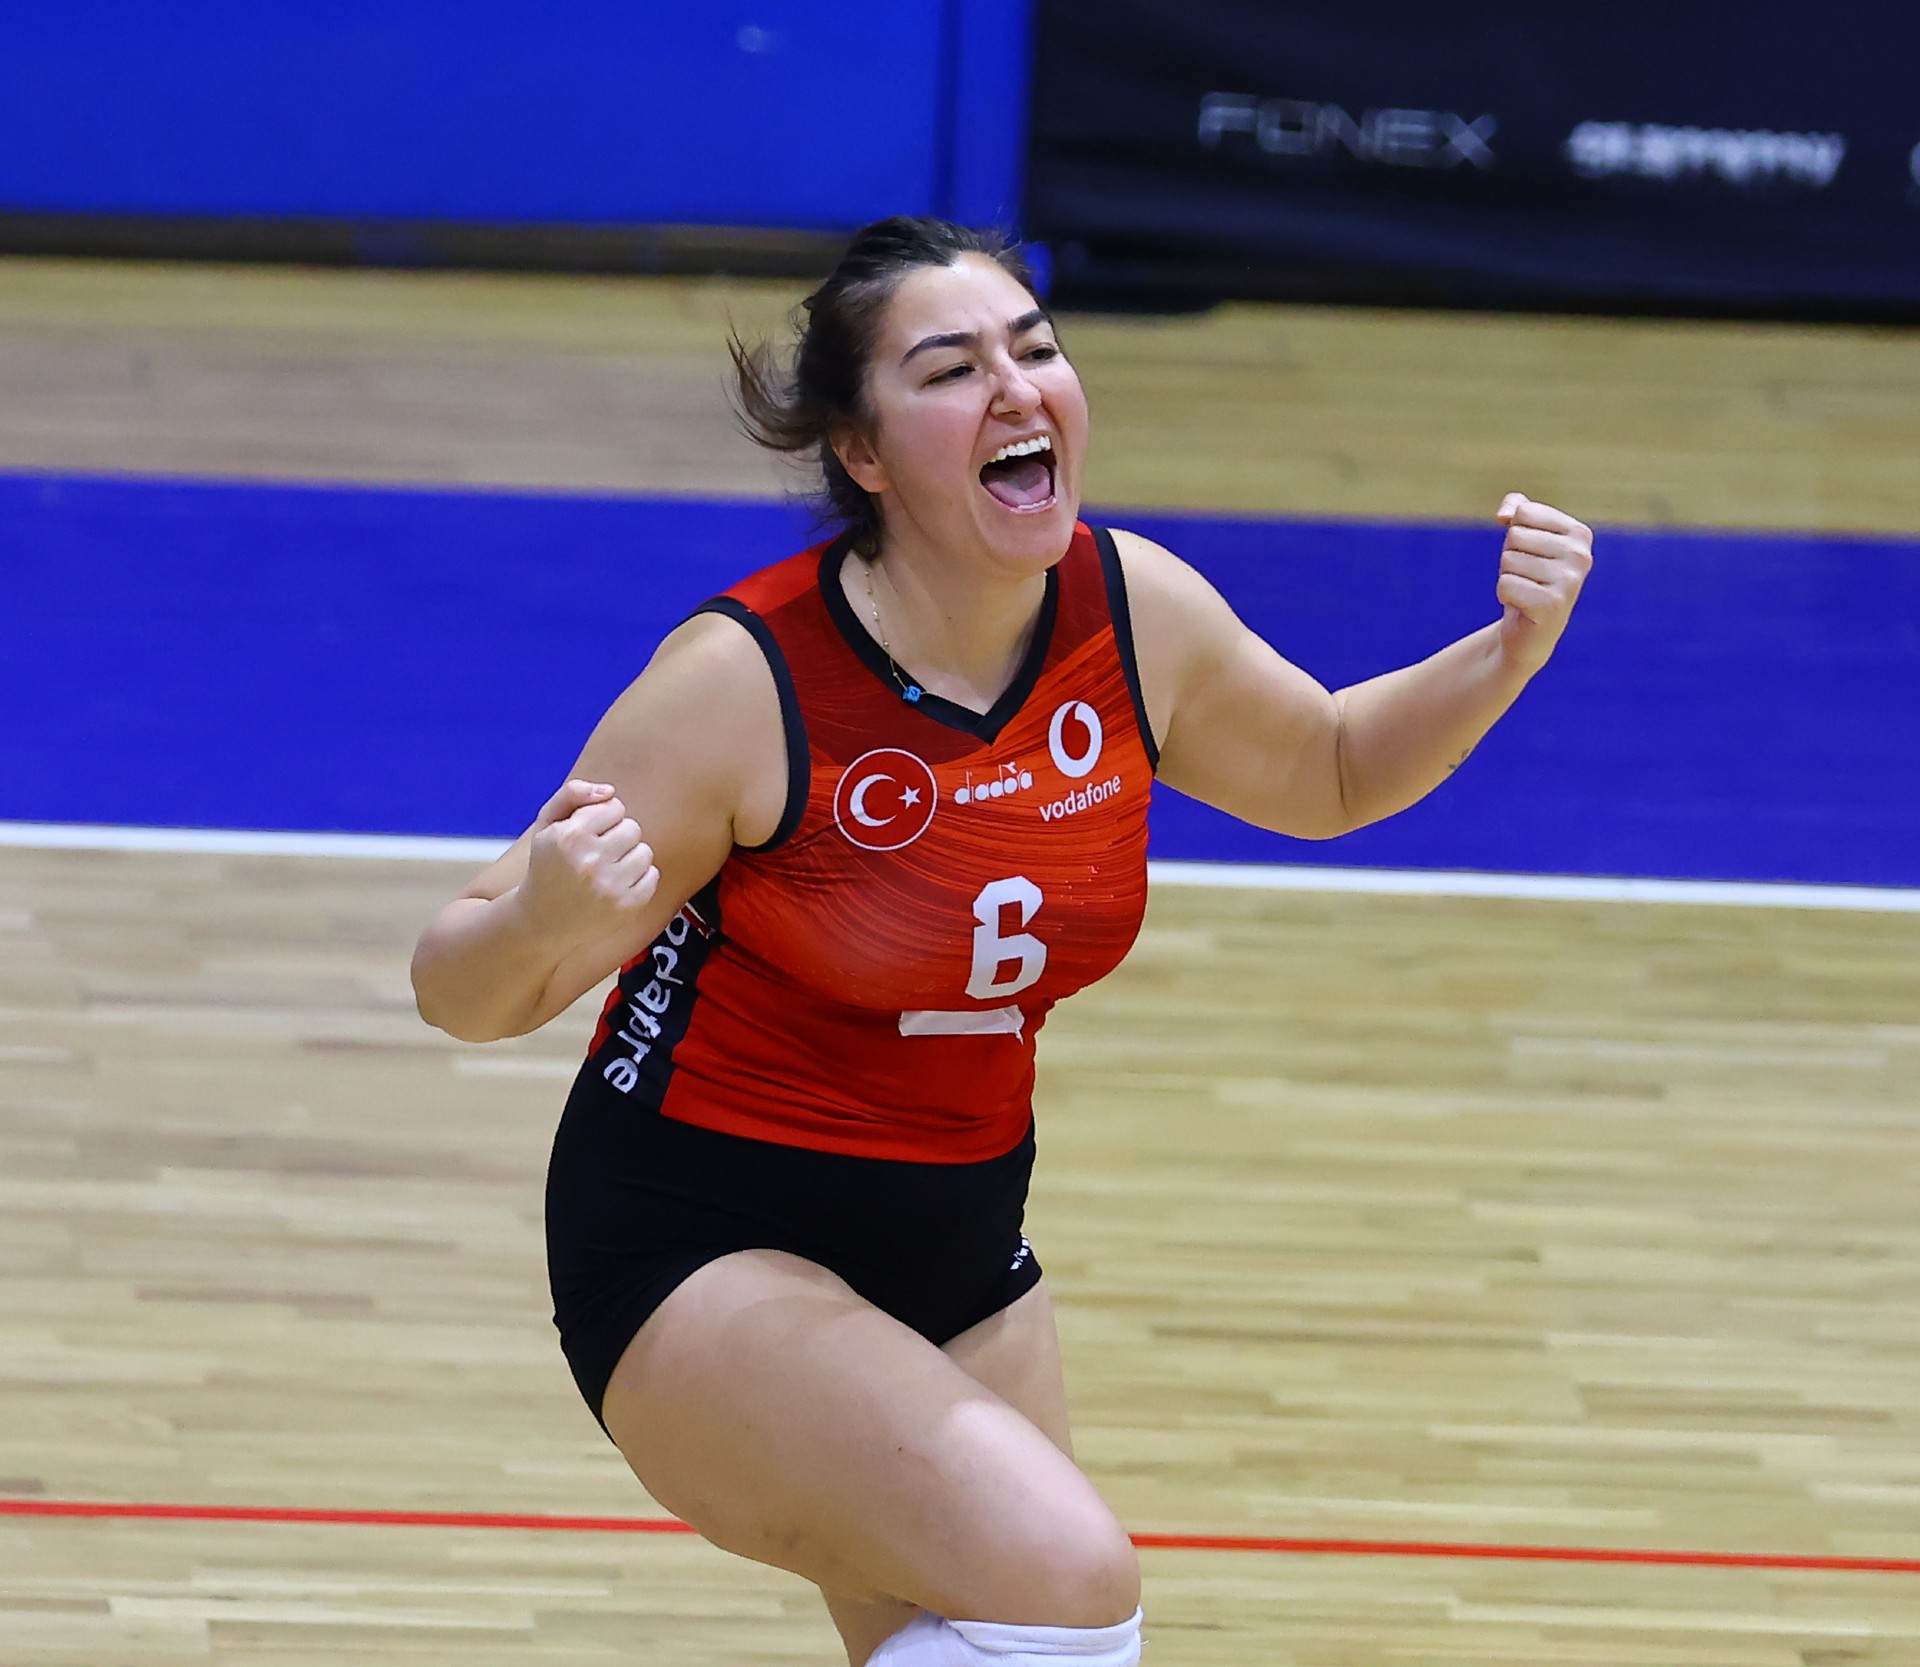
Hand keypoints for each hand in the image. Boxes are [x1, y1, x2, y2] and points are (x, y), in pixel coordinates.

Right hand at [516, 778, 659, 944]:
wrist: (542, 920)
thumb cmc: (548, 866)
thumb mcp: (547, 824)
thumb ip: (572, 794)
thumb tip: (610, 791)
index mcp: (569, 837)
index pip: (613, 806)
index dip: (603, 818)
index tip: (590, 833)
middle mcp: (590, 861)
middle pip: (632, 827)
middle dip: (617, 837)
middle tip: (598, 854)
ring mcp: (610, 886)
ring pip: (645, 851)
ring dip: (629, 857)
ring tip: (607, 870)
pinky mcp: (627, 906)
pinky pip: (653, 875)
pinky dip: (639, 879)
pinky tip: (617, 885)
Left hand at [1494, 493, 1592, 675]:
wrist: (1530, 631)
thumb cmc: (1527, 578)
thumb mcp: (1523, 538)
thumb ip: (1517, 509)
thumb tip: (1504, 515)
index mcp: (1579, 534)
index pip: (1525, 512)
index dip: (1516, 534)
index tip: (1530, 555)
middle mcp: (1581, 556)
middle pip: (1515, 536)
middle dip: (1510, 557)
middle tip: (1526, 577)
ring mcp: (1569, 581)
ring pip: (1508, 560)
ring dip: (1507, 577)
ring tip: (1525, 591)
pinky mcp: (1552, 605)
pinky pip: (1506, 584)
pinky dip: (1505, 595)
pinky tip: (1522, 605)